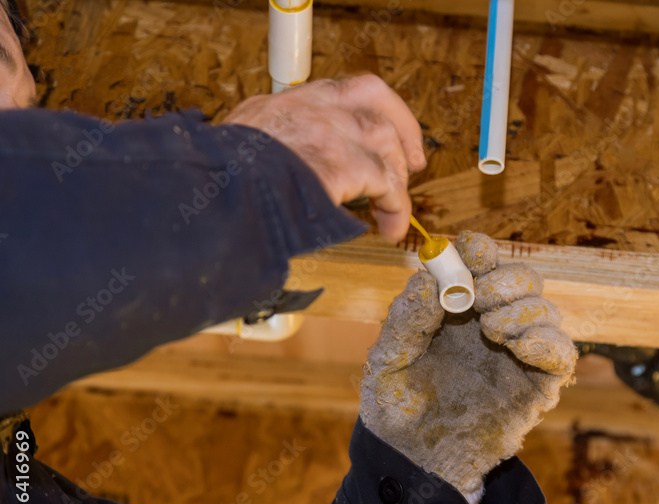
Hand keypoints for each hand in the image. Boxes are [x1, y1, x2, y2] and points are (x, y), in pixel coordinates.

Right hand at [223, 74, 425, 241]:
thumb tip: (281, 175)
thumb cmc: (222, 182)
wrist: (215, 193)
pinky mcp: (343, 164)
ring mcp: (330, 131)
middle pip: (374, 98)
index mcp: (289, 103)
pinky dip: (395, 208)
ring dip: (396, 181)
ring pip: (385, 142)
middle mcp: (313, 107)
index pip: (344, 90)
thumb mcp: (244, 148)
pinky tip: (389, 227)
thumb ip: (272, 150)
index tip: (386, 132)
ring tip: (392, 213)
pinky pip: (387, 184)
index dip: (374, 109)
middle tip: (414, 165)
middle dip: (402, 130)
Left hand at [360, 232, 577, 503]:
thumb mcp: (388, 359)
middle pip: (523, 277)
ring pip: (546, 309)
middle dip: (504, 279)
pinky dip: (548, 341)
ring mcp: (517, 354)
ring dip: (523, 308)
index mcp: (457, 308)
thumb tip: (431, 277)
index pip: (483, 260)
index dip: (480, 250)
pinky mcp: (537, 386)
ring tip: (491, 330)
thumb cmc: (395, 407)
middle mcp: (492, 323)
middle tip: (478, 299)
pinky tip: (519, 346)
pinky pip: (562, 353)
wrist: (411, 462)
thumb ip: (407, 317)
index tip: (469, 255)